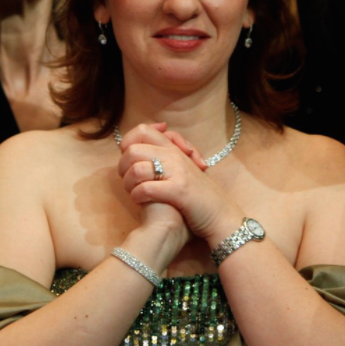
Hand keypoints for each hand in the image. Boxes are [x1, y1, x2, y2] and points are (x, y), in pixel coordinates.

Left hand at [118, 123, 240, 245]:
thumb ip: (164, 156)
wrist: (220, 215)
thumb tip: (136, 150)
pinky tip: (141, 201)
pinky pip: (146, 188)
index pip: (142, 130)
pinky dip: (137, 196)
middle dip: (123, 167)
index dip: (127, 142)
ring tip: (134, 192)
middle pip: (133, 149)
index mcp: (173, 149)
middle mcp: (175, 156)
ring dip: (129, 183)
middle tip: (129, 180)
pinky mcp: (178, 190)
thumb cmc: (197, 195)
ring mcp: (177, 172)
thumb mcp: (182, 169)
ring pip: (137, 168)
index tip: (128, 158)